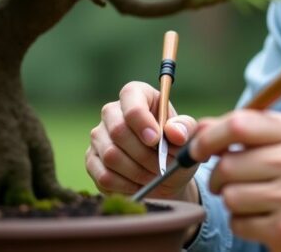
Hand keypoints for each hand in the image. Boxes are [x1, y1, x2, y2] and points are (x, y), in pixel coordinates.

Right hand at [86, 80, 198, 201]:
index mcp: (138, 95)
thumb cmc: (176, 147)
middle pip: (118, 129)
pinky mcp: (92, 160)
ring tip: (155, 176)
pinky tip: (141, 184)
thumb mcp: (188, 136)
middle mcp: (112, 112)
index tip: (156, 140)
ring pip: (111, 155)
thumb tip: (175, 133)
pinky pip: (104, 176)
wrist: (165, 174)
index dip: (142, 120)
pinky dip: (126, 185)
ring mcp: (98, 136)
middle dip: (144, 154)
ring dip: (138, 171)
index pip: (131, 97)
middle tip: (162, 166)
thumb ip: (185, 129)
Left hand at [192, 110, 280, 251]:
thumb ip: (258, 130)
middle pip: (229, 164)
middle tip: (228, 180)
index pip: (241, 124)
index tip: (197, 147)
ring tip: (255, 200)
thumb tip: (201, 128)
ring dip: (232, 200)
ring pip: (230, 195)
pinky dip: (243, 222)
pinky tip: (265, 218)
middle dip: (219, 175)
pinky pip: (239, 222)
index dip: (209, 135)